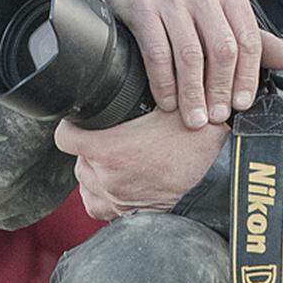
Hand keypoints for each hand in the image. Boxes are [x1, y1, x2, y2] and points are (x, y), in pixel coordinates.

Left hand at [53, 106, 227, 220]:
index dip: (72, 125)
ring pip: (86, 180)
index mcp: (109, 149)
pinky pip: (97, 204)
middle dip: (91, 145)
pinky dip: (102, 192)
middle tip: (114, 134)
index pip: (65, 137)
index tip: (81, 119)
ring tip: (120, 156)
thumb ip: (143, 92)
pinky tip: (119, 179)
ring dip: (96, 168)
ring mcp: (114, 199)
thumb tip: (135, 68)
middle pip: (78, 157)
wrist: (218, 176)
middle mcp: (106, 178)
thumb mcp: (169, 102)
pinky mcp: (124, 215)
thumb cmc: (198, 140)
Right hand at [98, 0, 282, 129]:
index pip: (248, 38)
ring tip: (194, 118)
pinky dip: (165, 84)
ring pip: (190, 55)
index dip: (247, 76)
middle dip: (220, 89)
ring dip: (193, 94)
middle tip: (215, 117)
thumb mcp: (218, 11)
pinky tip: (168, 102)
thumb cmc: (181, 3)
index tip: (241, 104)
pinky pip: (158, 54)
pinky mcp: (143, 7)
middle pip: (222, 48)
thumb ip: (250, 37)